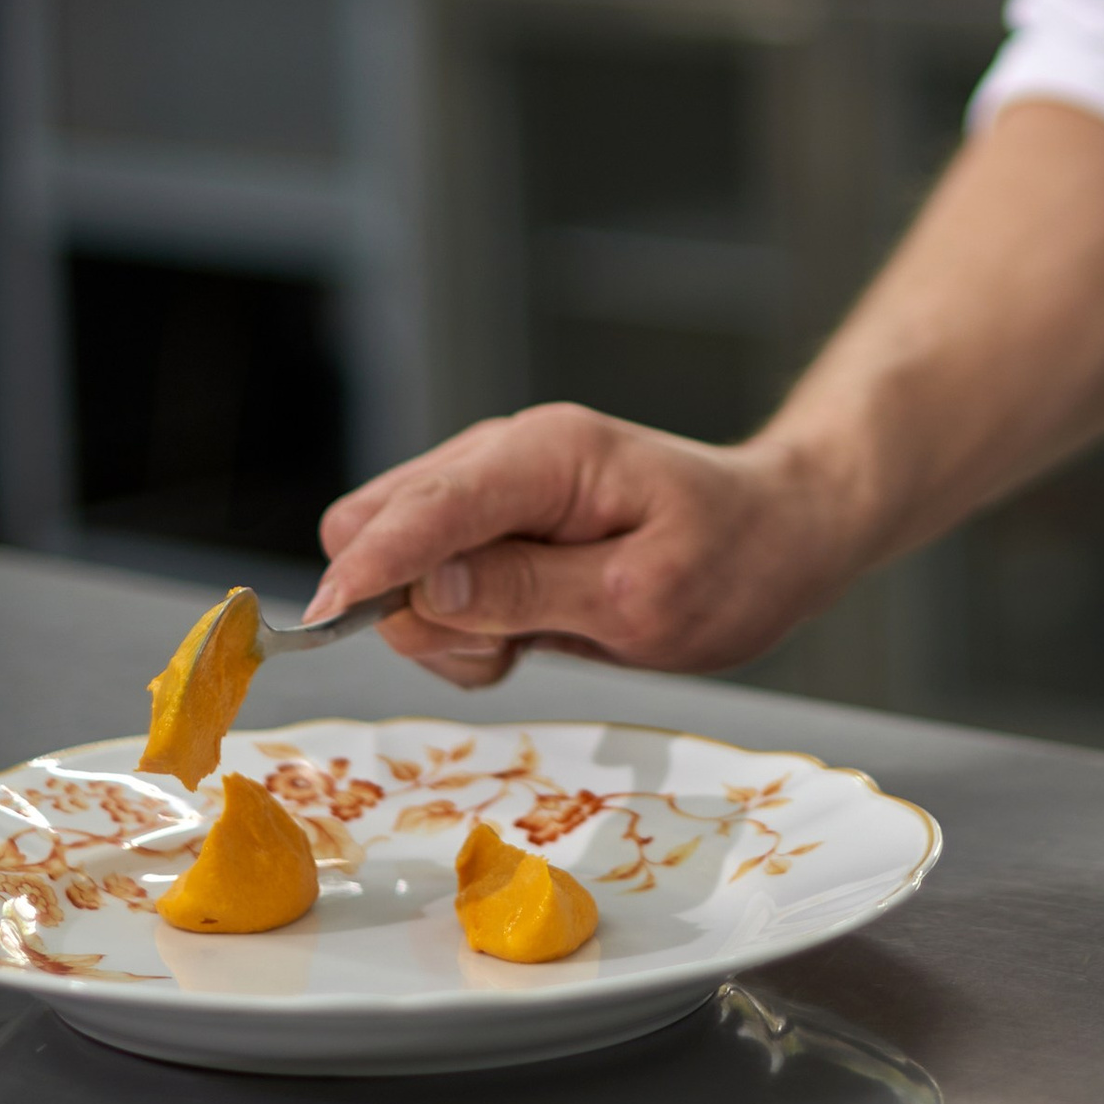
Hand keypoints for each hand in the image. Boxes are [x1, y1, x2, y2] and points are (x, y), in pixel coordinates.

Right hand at [306, 406, 860, 690]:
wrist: (779, 535)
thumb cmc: (734, 561)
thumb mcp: (644, 597)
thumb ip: (528, 592)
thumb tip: (423, 593)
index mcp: (546, 455)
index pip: (425, 507)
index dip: (370, 568)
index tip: (324, 624)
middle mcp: (506, 455)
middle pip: (378, 523)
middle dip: (407, 603)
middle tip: (500, 648)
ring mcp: (494, 489)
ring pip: (393, 558)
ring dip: (438, 622)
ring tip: (535, 637)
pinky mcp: (493, 527)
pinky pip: (428, 582)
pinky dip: (458, 626)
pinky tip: (530, 632)